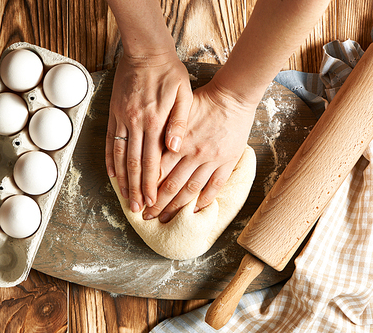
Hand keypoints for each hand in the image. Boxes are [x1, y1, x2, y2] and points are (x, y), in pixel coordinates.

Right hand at [105, 51, 192, 212]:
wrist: (145, 51)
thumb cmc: (169, 72)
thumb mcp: (184, 95)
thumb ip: (180, 122)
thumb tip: (176, 147)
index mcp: (154, 121)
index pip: (152, 160)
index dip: (151, 183)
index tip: (152, 200)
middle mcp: (135, 123)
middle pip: (134, 163)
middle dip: (136, 188)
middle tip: (137, 209)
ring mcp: (122, 119)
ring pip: (120, 156)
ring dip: (122, 179)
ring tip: (124, 198)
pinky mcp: (114, 114)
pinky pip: (110, 141)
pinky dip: (110, 159)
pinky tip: (112, 174)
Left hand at [142, 78, 256, 221]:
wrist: (233, 96)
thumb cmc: (203, 100)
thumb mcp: (178, 110)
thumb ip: (164, 130)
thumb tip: (147, 149)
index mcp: (178, 142)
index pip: (157, 171)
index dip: (146, 187)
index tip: (139, 199)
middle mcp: (193, 154)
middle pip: (171, 185)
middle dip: (157, 204)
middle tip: (147, 216)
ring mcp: (212, 160)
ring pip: (191, 190)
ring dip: (177, 207)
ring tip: (166, 219)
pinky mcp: (227, 161)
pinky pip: (215, 186)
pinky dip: (204, 200)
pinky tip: (195, 210)